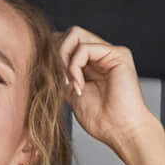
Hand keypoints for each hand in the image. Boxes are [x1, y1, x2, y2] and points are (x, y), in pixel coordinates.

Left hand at [56, 26, 164, 159]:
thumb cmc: (100, 119)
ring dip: (64, 58)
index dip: (52, 53)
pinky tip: (79, 84)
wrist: (121, 131)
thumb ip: (61, 72)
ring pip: (75, 34)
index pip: (65, 42)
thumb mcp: (70, 91)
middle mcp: (101, 55)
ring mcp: (110, 52)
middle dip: (56, 53)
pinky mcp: (118, 53)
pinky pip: (84, 47)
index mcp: (90, 63)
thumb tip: (43, 55)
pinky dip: (75, 65)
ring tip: (68, 82)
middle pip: (68, 34)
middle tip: (58, 79)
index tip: (48, 77)